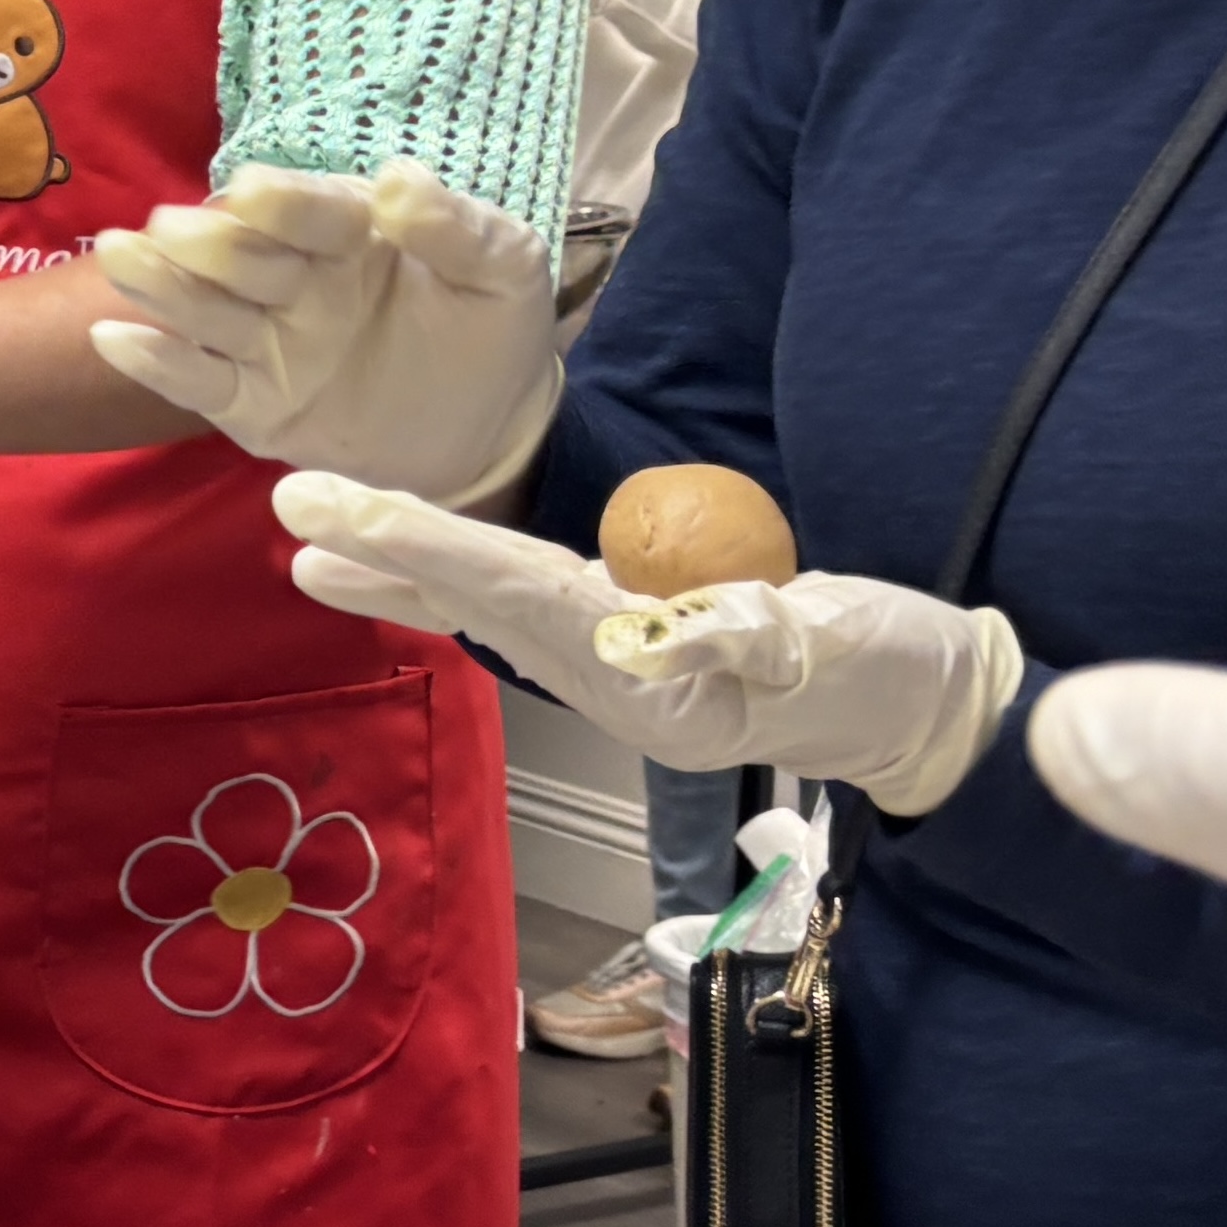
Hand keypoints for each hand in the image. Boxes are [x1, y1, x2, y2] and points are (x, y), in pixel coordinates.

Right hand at [89, 160, 560, 502]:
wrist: (487, 430)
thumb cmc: (491, 331)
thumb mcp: (504, 271)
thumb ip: (457, 228)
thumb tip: (398, 180)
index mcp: (350, 233)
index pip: (310, 211)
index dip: (284, 203)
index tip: (252, 191)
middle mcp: (295, 278)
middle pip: (241, 255)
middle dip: (208, 242)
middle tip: (169, 229)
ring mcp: (267, 342)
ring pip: (204, 310)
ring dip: (160, 285)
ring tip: (119, 257)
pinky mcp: (250, 404)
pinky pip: (198, 382)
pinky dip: (155, 362)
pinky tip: (116, 339)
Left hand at [272, 470, 1026, 813]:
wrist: (937, 716)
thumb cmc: (897, 677)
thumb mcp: (842, 651)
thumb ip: (762, 635)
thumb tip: (686, 624)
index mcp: (654, 682)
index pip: (516, 594)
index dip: (422, 543)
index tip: (332, 510)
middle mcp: (619, 679)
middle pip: (482, 602)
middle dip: (387, 551)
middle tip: (289, 512)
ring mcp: (627, 667)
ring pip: (493, 607)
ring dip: (406, 572)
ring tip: (314, 549)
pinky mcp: (644, 646)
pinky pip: (535, 609)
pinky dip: (467, 583)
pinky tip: (418, 572)